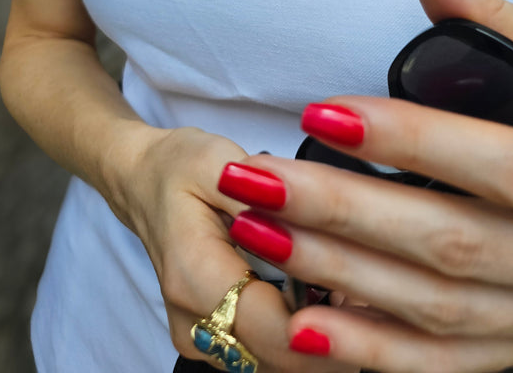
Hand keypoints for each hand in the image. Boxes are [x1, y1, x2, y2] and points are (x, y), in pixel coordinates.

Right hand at [102, 123, 356, 371]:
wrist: (143, 183)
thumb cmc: (180, 167)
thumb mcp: (218, 161)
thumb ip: (260, 200)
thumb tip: (307, 229)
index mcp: (193, 277)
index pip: (274, 330)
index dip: (330, 322)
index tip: (368, 289)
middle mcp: (194, 324)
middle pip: (283, 358)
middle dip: (335, 328)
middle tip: (367, 281)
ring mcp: (202, 341)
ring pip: (281, 363)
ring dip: (322, 333)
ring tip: (346, 281)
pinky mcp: (215, 344)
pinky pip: (270, 355)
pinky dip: (303, 332)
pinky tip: (323, 292)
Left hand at [219, 0, 512, 372]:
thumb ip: (493, 17)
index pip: (507, 167)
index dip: (415, 142)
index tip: (323, 113)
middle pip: (454, 243)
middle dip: (346, 210)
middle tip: (257, 178)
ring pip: (435, 306)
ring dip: (339, 271)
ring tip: (257, 229)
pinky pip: (440, 366)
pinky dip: (369, 352)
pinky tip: (303, 325)